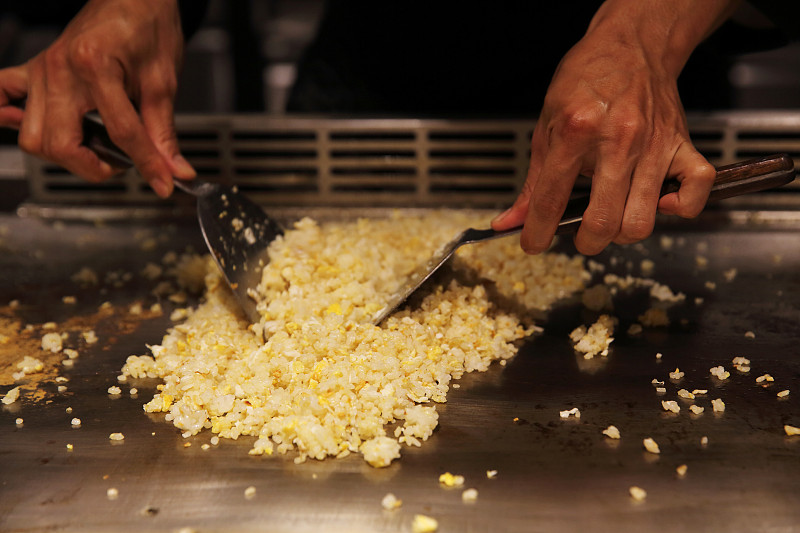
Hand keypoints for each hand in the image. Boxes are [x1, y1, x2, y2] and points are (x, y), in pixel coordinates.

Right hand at [0, 0, 194, 196]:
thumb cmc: (148, 26)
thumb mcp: (163, 82)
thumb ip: (163, 131)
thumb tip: (175, 171)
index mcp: (95, 65)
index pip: (121, 132)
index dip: (147, 164)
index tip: (163, 183)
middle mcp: (59, 68)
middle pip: (60, 143)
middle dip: (94, 166)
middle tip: (122, 162)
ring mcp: (41, 70)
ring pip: (33, 136)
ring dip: (64, 154)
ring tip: (95, 147)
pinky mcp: (33, 71)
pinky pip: (3, 96)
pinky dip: (10, 118)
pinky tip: (27, 125)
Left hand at [492, 0, 737, 254]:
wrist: (631, 46)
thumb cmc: (587, 82)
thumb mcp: (546, 125)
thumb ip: (532, 180)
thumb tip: (510, 221)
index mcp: (576, 132)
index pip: (552, 199)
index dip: (537, 232)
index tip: (534, 244)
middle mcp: (619, 141)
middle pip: (605, 221)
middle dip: (586, 242)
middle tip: (580, 236)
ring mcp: (655, 145)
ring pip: (643, 220)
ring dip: (623, 233)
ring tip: (613, 220)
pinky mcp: (683, 145)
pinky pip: (696, 192)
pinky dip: (680, 208)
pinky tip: (659, 203)